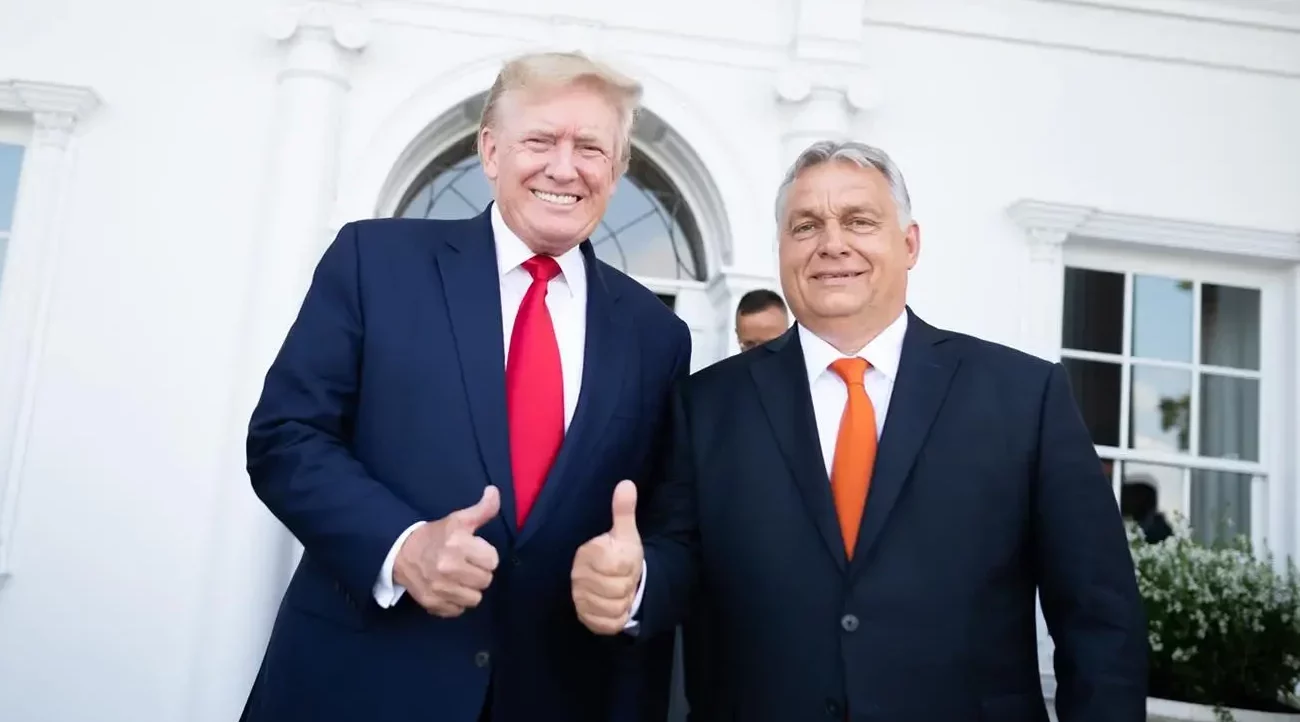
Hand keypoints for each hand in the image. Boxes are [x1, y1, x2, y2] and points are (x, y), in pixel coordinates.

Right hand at [393, 486, 500, 616]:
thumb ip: (482, 509)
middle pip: (485, 581)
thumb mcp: (458, 519)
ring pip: (475, 599)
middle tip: (467, 565)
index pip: (492, 561)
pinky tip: (449, 589)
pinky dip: (456, 603)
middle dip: (479, 572)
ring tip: (459, 578)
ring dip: (469, 590)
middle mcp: (448, 567)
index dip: (485, 555)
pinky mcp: (432, 603)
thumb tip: (494, 491)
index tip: (474, 552)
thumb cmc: (435, 535)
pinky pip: (458, 610)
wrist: (400, 551)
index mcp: (457, 544)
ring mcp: (439, 588)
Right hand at [571, 480, 643, 634]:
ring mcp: (579, 597)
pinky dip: (618, 618)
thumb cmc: (620, 554)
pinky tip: (617, 607)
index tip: (626, 563)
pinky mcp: (584, 617)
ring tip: (621, 592)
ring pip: (613, 607)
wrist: (612, 581)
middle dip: (628, 585)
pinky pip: (608, 623)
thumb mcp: (625, 533)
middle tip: (625, 578)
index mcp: (588, 553)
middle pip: (616, 588)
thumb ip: (624, 510)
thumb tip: (626, 483)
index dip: (628, 566)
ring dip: (624, 602)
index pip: (616, 564)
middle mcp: (578, 575)